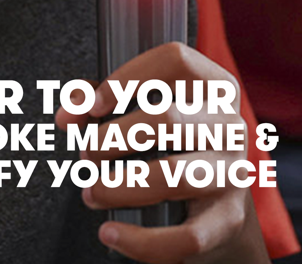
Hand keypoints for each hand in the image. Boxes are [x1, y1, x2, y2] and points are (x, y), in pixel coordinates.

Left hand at [55, 42, 269, 262]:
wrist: (221, 207)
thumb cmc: (175, 145)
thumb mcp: (144, 110)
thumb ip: (99, 100)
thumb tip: (68, 112)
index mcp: (214, 85)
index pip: (175, 61)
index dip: (129, 78)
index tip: (93, 105)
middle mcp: (230, 124)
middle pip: (168, 119)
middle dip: (114, 138)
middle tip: (85, 154)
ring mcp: (233, 173)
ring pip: (174, 177)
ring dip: (120, 186)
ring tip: (90, 192)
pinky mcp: (227, 221)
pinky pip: (184, 237)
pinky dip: (141, 240)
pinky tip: (110, 233)